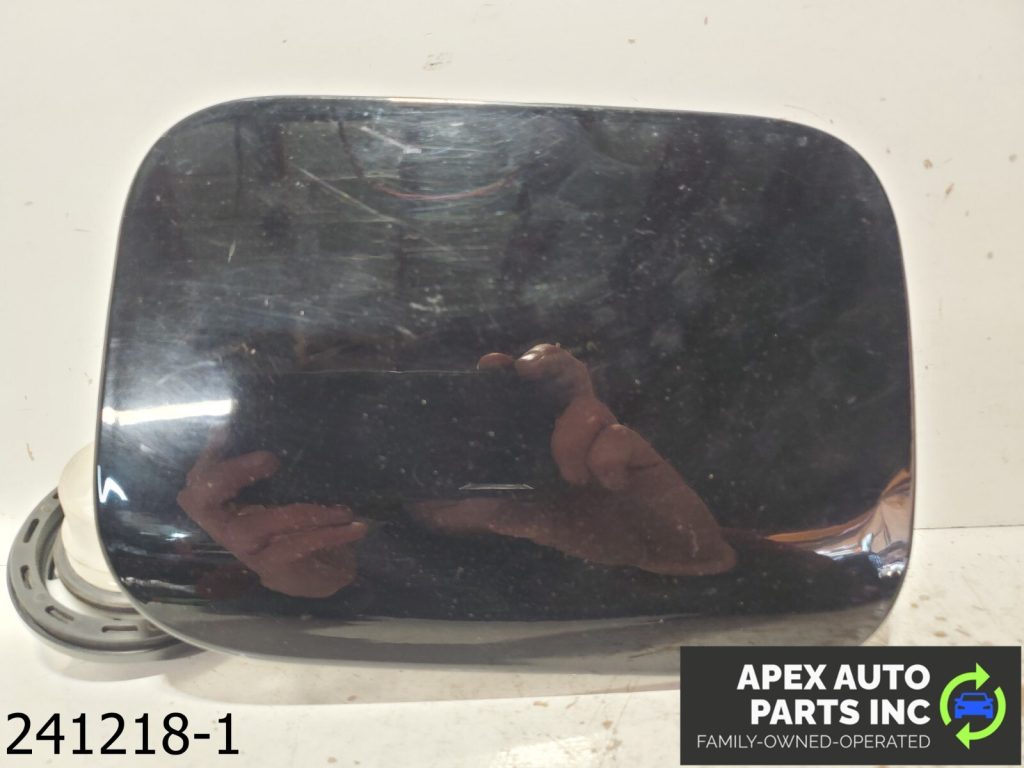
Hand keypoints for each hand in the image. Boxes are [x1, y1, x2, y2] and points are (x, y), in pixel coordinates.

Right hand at [177, 431, 367, 596]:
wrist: (318, 573)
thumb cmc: (297, 524)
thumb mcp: (286, 492)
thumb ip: (275, 467)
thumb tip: (272, 423)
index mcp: (225, 507)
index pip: (197, 484)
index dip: (205, 462)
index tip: (224, 432)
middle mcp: (228, 528)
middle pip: (203, 502)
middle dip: (229, 475)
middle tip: (269, 458)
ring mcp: (248, 550)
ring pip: (264, 524)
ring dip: (306, 511)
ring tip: (342, 507)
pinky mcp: (275, 568)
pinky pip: (300, 546)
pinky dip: (330, 534)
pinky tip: (356, 527)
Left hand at [412, 344, 736, 575]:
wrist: (663, 553)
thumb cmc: (600, 530)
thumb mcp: (539, 525)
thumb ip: (492, 512)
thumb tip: (427, 507)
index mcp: (553, 440)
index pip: (530, 392)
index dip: (509, 372)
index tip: (488, 365)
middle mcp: (581, 430)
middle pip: (564, 375)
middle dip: (545, 362)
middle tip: (524, 370)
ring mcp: (613, 437)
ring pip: (587, 404)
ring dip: (571, 434)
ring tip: (573, 477)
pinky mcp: (644, 452)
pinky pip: (619, 437)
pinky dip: (607, 459)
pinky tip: (611, 485)